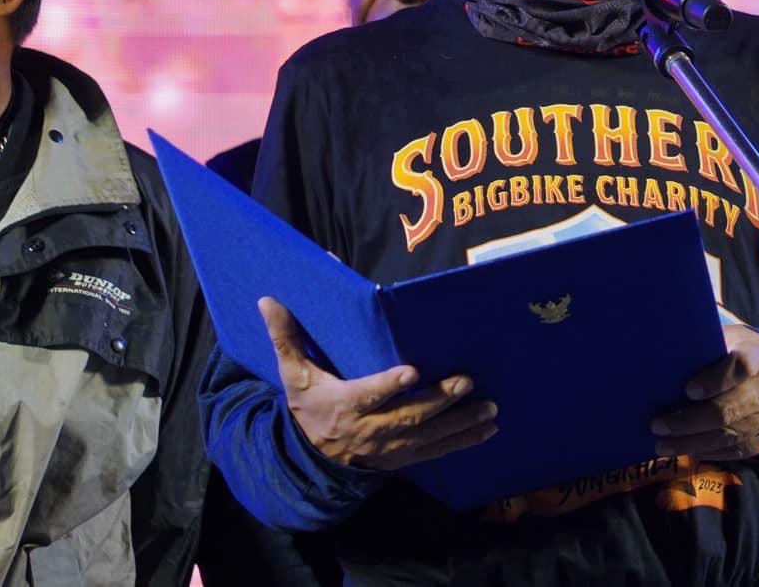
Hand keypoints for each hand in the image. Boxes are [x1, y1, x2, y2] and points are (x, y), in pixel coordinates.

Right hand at [259, 296, 497, 470]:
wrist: (312, 459)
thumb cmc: (309, 406)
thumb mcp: (293, 374)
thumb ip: (285, 338)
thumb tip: (268, 300)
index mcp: (344, 405)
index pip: (368, 394)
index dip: (389, 385)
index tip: (411, 372)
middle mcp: (370, 430)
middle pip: (407, 416)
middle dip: (438, 400)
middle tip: (466, 382)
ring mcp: (390, 447)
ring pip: (429, 436)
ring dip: (461, 422)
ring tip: (490, 409)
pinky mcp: (404, 457)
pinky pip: (436, 451)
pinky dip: (463, 441)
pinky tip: (488, 431)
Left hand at [650, 323, 758, 460]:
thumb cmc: (737, 351)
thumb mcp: (725, 339)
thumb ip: (703, 349)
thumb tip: (663, 363)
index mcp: (758, 355)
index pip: (740, 367)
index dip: (714, 381)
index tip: (687, 390)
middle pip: (728, 410)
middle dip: (689, 421)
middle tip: (658, 426)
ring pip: (729, 435)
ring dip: (692, 442)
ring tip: (663, 445)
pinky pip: (736, 450)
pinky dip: (709, 451)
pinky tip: (688, 449)